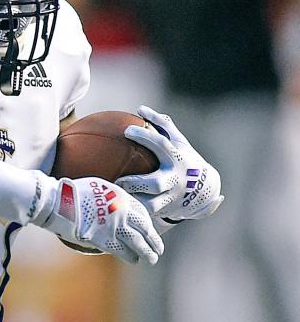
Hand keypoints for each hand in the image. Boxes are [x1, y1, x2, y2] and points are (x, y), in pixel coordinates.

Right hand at [33, 175, 163, 264]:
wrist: (57, 202)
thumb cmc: (72, 192)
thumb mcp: (97, 187)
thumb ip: (111, 197)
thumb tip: (116, 206)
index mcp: (121, 197)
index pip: (142, 212)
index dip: (148, 225)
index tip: (149, 231)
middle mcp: (122, 211)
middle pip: (145, 229)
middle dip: (154, 241)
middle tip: (158, 249)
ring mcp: (113, 226)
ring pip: (137, 243)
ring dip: (146, 252)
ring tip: (151, 259)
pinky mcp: (103, 239)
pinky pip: (122, 251)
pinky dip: (129, 256)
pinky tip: (133, 260)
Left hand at [115, 106, 223, 232]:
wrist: (206, 190)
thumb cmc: (185, 158)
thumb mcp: (179, 142)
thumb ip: (162, 124)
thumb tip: (141, 108)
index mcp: (177, 158)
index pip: (161, 145)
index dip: (145, 137)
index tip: (127, 131)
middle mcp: (174, 178)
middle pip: (154, 183)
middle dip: (135, 182)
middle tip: (118, 178)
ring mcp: (171, 196)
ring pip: (151, 204)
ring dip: (132, 201)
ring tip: (115, 194)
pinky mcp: (166, 209)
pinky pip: (147, 212)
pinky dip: (134, 209)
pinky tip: (118, 205)